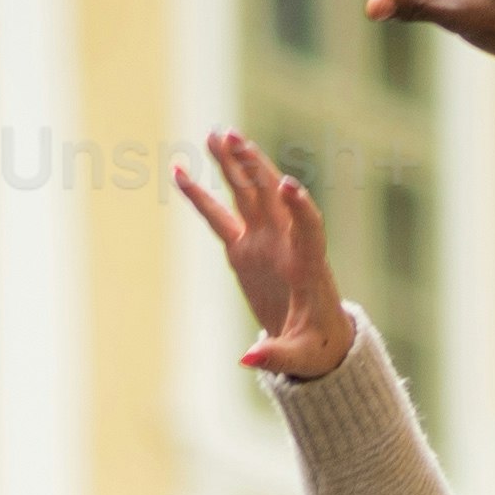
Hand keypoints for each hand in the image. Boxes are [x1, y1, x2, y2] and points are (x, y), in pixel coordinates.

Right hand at [175, 129, 354, 380]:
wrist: (316, 338)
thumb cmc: (316, 348)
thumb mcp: (300, 358)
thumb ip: (276, 357)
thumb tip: (248, 360)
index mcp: (308, 267)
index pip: (308, 229)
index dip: (300, 207)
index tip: (288, 185)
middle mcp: (286, 244)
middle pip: (271, 197)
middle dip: (254, 168)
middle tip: (234, 139)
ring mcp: (264, 241)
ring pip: (248, 195)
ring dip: (233, 164)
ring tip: (216, 134)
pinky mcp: (244, 248)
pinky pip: (219, 216)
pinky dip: (199, 196)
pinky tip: (178, 170)